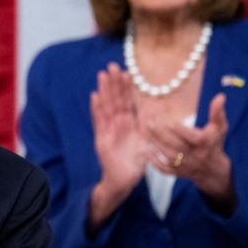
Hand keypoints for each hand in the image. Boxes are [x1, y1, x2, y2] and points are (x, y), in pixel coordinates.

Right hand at [88, 63, 151, 225]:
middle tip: (111, 66)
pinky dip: (96, 109)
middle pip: (114, 100)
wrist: (123, 181)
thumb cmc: (135, 163)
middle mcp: (117, 124)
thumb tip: (152, 109)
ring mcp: (108, 130)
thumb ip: (147, 126)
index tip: (126, 72)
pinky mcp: (101, 138)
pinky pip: (98, 121)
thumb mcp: (146, 143)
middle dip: (113, 83)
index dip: (125, 87)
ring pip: (106, 106)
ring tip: (102, 76)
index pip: (127, 101)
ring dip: (104, 91)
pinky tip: (95, 96)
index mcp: (129, 124)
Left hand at [146, 93, 234, 206]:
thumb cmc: (214, 142)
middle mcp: (195, 155)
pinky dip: (154, 161)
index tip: (170, 121)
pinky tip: (147, 149)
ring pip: (168, 156)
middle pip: (177, 145)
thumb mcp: (219, 127)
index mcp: (204, 143)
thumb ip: (217, 112)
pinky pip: (164, 169)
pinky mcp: (177, 172)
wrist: (212, 169)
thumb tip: (220, 96)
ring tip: (146, 131)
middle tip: (149, 122)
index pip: (193, 137)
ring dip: (156, 144)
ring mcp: (185, 165)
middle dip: (162, 134)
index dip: (181, 130)